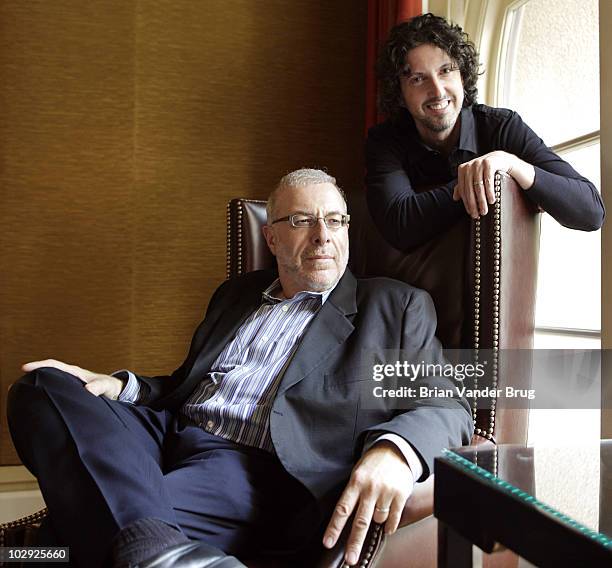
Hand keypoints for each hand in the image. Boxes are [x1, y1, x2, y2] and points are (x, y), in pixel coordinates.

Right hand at [22, 359, 124, 399]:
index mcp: (75, 372)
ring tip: (19, 396)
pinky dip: (43, 397)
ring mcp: (68, 385)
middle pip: (46, 373)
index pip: (54, 365)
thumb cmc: (111, 387)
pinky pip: (53, 393)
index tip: (25, 367)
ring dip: (36, 387)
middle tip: (13, 385)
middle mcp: (69, 377)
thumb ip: (99, 386)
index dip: (40, 365)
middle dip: (31, 377)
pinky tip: (36, 405)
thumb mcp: (106, 385)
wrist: (116, 393)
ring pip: (48, 384)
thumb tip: (88, 389)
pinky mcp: (69, 394)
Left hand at [323, 442, 413, 565]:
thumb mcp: (357, 474)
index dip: (334, 527)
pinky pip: (393, 518)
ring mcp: (386, 492)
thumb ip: (353, 495)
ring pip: (378, 519)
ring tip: (377, 508)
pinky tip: (388, 524)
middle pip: (360, 521)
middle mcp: (370, 488)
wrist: (395, 450)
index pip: (342, 509)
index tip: (328, 542)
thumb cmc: (372, 465)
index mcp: (355, 482)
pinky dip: (390, 525)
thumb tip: (345, 520)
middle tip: (351, 558)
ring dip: (377, 520)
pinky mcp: (400, 494)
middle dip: (354, 542)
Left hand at [453, 151, 534, 217]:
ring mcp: (479, 163)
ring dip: (482, 201)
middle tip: (477, 215)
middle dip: (473, 204)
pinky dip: (490, 192)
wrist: (500, 160)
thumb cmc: (484, 171)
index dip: (466, 203)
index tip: (470, 213)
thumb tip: (455, 198)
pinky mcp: (489, 163)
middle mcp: (469, 166)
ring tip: (484, 210)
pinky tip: (492, 201)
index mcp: (462, 170)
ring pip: (478, 187)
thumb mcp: (473, 177)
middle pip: (469, 189)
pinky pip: (488, 181)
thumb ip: (463, 185)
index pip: (463, 190)